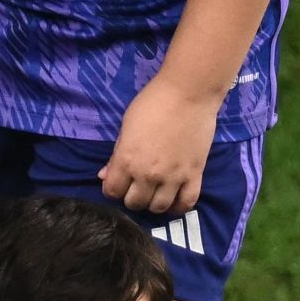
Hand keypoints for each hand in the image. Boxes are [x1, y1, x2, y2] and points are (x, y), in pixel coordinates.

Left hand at [99, 73, 218, 215]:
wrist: (188, 93)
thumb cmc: (152, 103)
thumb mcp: (126, 127)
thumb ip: (116, 155)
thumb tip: (104, 175)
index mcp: (127, 160)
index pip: (112, 192)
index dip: (113, 188)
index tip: (119, 182)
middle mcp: (148, 174)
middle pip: (135, 203)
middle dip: (132, 196)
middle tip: (137, 186)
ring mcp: (173, 177)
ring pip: (159, 208)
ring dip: (154, 203)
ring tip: (155, 193)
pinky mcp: (194, 175)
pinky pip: (186, 203)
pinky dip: (178, 207)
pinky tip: (174, 200)